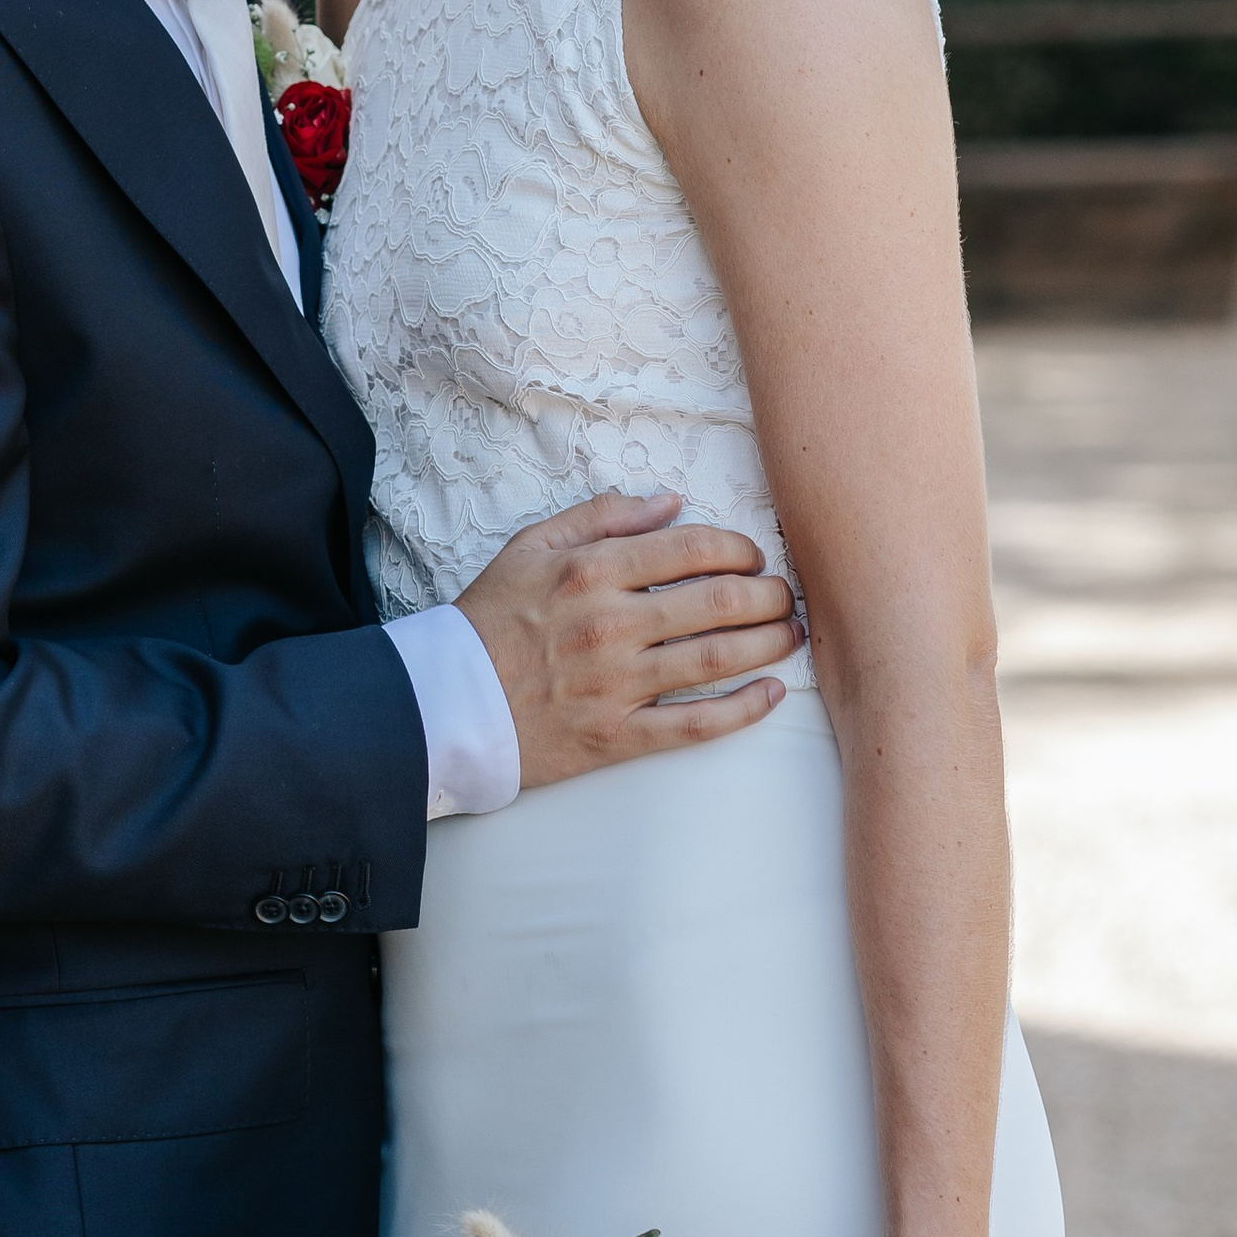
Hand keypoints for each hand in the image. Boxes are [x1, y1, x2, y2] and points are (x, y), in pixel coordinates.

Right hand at [456, 490, 798, 791]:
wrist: (445, 702)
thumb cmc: (490, 620)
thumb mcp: (531, 546)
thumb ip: (602, 517)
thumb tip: (670, 501)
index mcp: (593, 570)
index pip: (695, 548)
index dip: (740, 549)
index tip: (753, 557)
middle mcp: (611, 624)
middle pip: (722, 602)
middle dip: (770, 596)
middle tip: (785, 596)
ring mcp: (617, 684)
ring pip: (719, 659)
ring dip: (771, 644)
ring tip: (790, 635)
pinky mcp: (617, 736)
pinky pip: (696, 725)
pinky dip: (743, 710)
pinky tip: (771, 694)